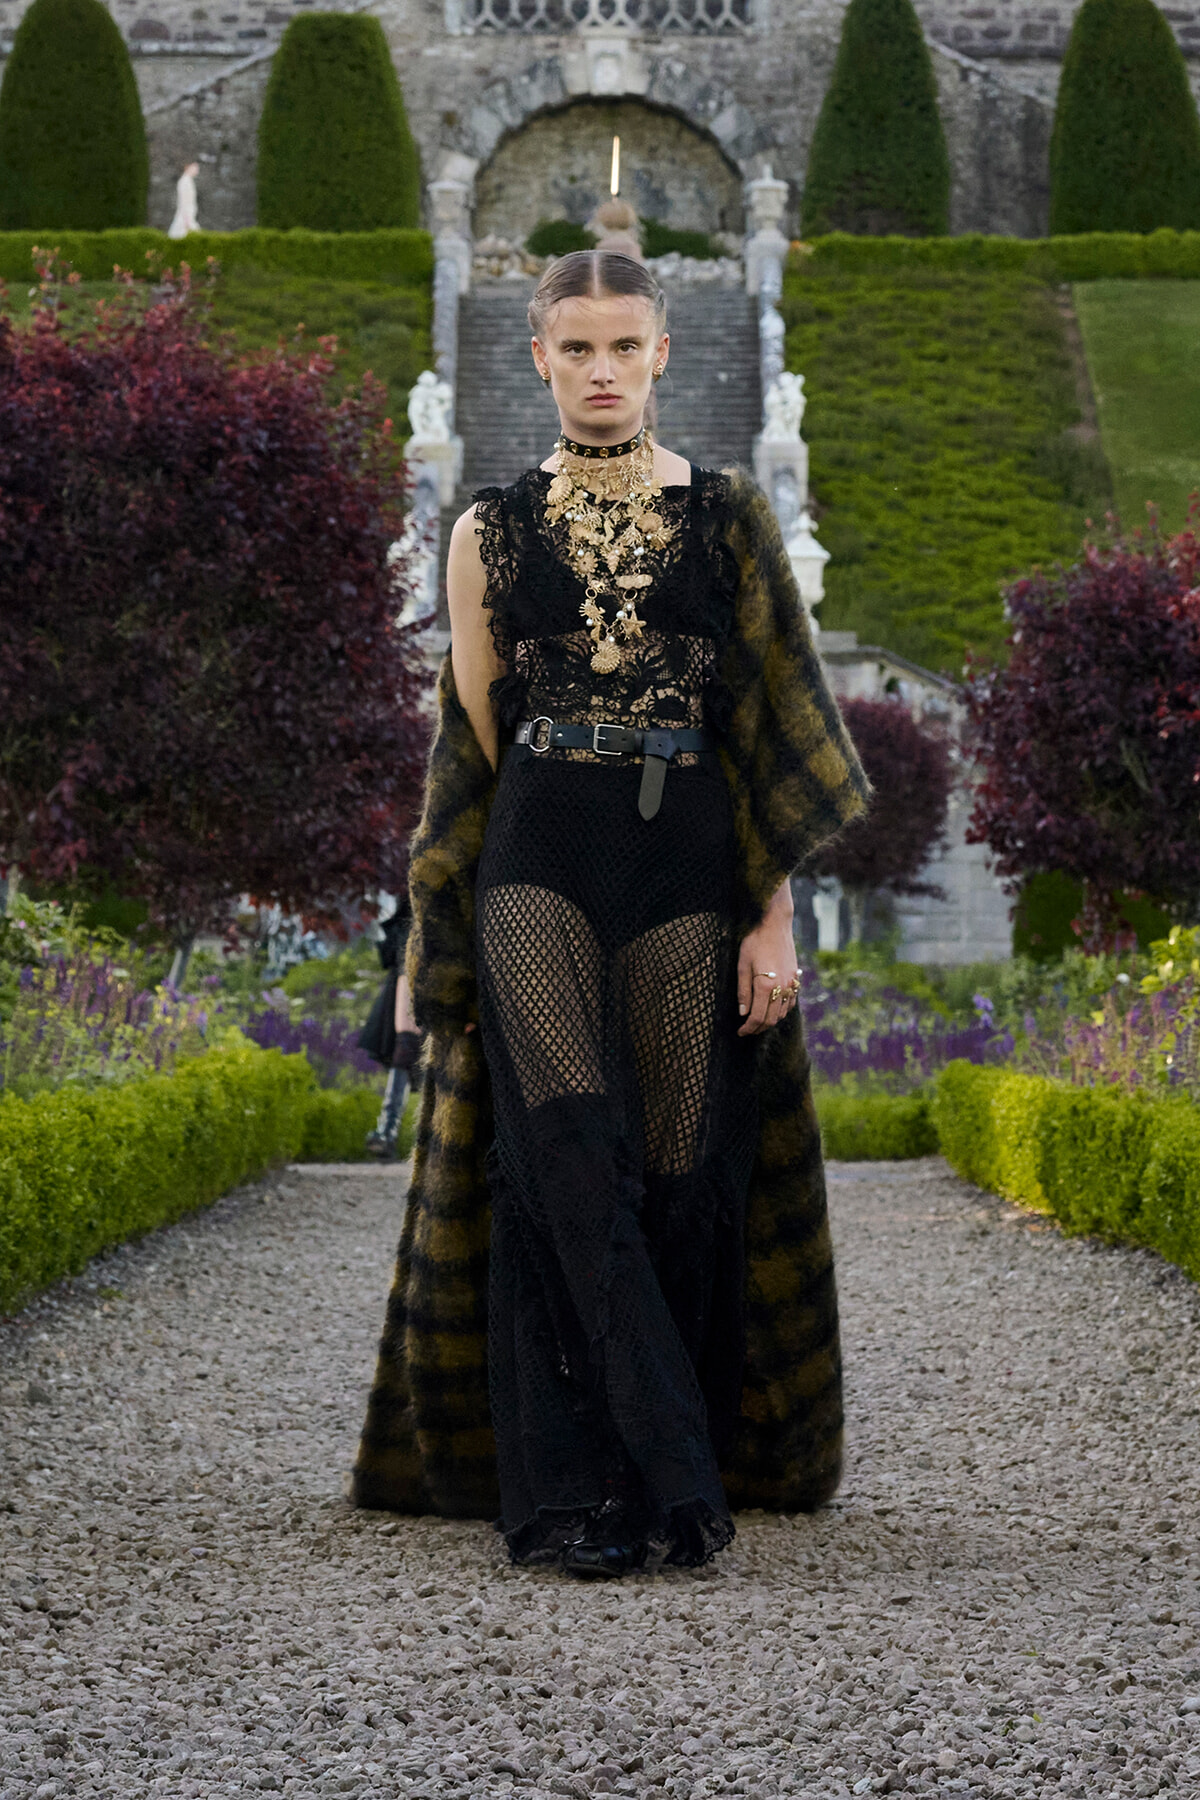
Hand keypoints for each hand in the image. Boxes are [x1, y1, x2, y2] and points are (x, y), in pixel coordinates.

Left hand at [737, 886, 799, 1036]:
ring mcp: (791, 983)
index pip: (757, 1017)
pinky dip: (781, 1011)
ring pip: (782, 1013)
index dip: (748, 1028)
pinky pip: (791, 1003)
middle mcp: (781, 987)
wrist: (775, 925)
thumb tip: (743, 1013)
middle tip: (747, 1030)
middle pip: (771, 1019)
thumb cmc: (755, 942)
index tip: (740, 1032)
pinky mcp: (796, 979)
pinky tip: (773, 1010)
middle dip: (758, 1029)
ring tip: (758, 1022)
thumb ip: (743, 991)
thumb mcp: (742, 965)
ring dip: (770, 1021)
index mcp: (765, 985)